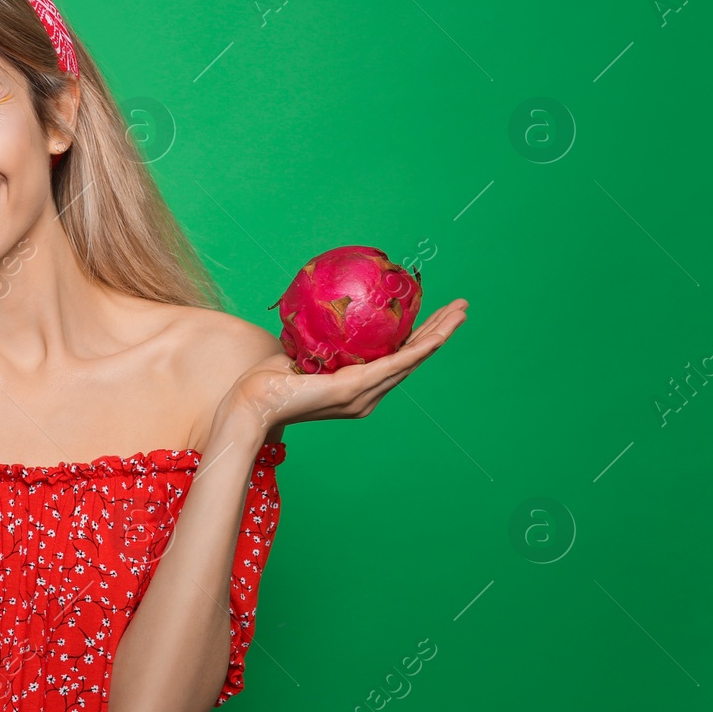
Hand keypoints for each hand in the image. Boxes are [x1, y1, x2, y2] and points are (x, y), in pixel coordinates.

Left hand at [229, 298, 468, 428]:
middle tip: (462, 309)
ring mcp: (361, 395)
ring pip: (410, 361)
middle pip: (412, 359)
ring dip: (438, 336)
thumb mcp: (301, 353)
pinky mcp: (350, 390)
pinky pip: (391, 366)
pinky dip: (416, 351)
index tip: (435, 314)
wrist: (250, 404)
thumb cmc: (267, 380)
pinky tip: (434, 337)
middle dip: (439, 332)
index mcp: (357, 388)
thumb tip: (324, 306)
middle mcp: (366, 395)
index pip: (396, 359)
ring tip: (459, 314)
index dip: (419, 337)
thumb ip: (319, 339)